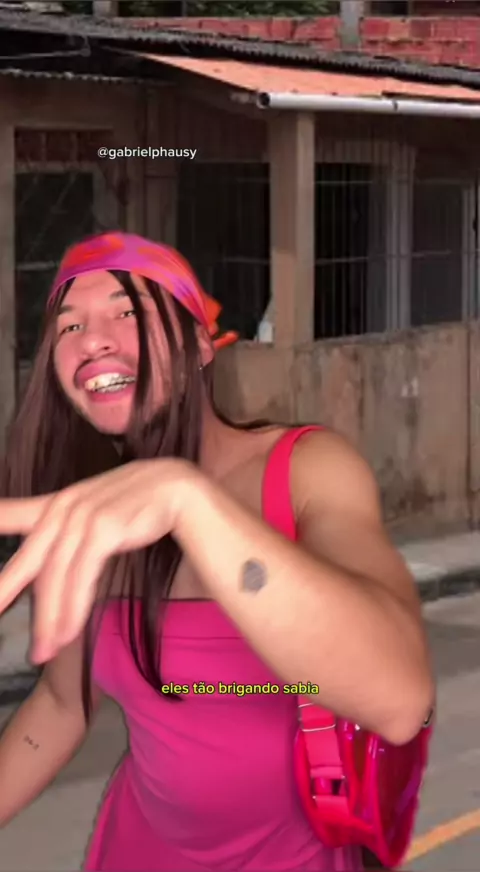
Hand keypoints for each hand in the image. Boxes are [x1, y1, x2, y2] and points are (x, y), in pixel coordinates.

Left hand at [0, 459, 194, 662]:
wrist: (175, 488)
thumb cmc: (136, 501)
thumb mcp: (93, 506)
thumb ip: (66, 524)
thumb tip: (52, 559)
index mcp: (56, 503)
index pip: (10, 514)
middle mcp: (63, 507)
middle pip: (28, 561)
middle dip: (5, 594)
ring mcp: (82, 516)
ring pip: (54, 578)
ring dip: (49, 620)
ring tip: (42, 652)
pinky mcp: (102, 529)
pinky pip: (81, 577)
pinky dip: (73, 609)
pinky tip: (68, 633)